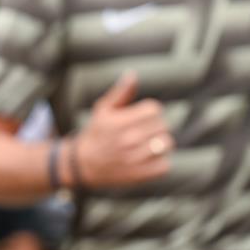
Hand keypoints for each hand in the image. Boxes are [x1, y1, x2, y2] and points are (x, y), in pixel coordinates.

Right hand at [73, 71, 172, 188]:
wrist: (83, 165)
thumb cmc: (96, 134)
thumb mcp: (103, 110)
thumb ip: (120, 93)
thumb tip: (132, 75)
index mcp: (120, 121)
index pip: (154, 110)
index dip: (150, 113)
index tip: (140, 119)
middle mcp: (127, 139)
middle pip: (162, 126)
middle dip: (155, 128)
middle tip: (142, 134)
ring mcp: (134, 158)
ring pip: (166, 144)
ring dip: (159, 146)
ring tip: (147, 147)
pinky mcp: (139, 175)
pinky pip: (164, 165)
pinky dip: (159, 163)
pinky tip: (147, 161)